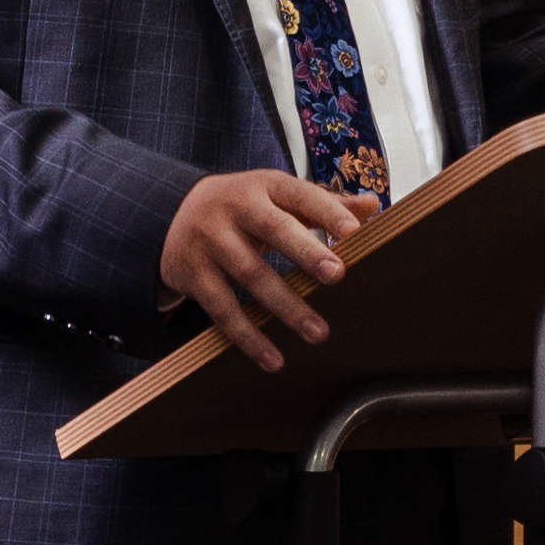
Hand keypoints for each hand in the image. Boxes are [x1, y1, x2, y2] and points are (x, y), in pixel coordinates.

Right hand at [159, 168, 379, 373]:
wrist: (174, 212)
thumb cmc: (243, 207)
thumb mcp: (277, 196)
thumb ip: (323, 203)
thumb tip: (371, 206)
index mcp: (264, 186)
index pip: (300, 195)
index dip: (327, 212)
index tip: (353, 233)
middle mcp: (235, 208)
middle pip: (273, 229)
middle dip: (305, 251)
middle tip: (336, 275)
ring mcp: (210, 240)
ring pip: (250, 274)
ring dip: (285, 306)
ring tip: (317, 332)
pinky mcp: (193, 273)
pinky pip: (222, 309)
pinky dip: (248, 336)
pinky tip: (273, 358)